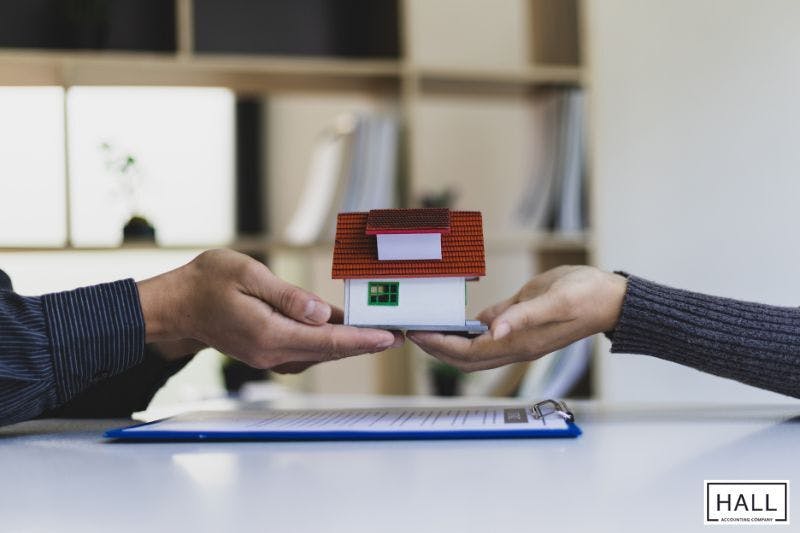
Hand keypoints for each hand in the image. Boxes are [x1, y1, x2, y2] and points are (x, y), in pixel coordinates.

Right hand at [137, 249, 400, 369]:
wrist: (176, 306)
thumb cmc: (206, 282)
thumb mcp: (246, 274)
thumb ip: (287, 296)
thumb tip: (323, 313)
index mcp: (269, 334)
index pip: (327, 340)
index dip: (362, 339)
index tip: (391, 336)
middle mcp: (272, 352)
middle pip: (330, 351)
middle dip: (366, 342)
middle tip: (401, 334)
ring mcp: (269, 356)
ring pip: (321, 352)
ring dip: (351, 344)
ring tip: (382, 331)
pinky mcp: (267, 351)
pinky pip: (307, 351)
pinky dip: (330, 342)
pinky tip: (345, 330)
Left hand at [407, 266, 626, 371]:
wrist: (612, 299)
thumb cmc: (586, 295)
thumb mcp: (553, 298)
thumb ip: (522, 315)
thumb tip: (493, 330)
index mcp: (520, 342)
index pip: (468, 353)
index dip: (439, 345)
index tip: (417, 333)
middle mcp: (516, 347)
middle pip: (465, 359)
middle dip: (436, 348)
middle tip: (412, 332)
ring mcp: (520, 342)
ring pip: (475, 354)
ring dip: (448, 345)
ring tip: (427, 329)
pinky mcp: (523, 331)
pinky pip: (487, 340)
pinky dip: (466, 335)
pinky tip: (457, 322)